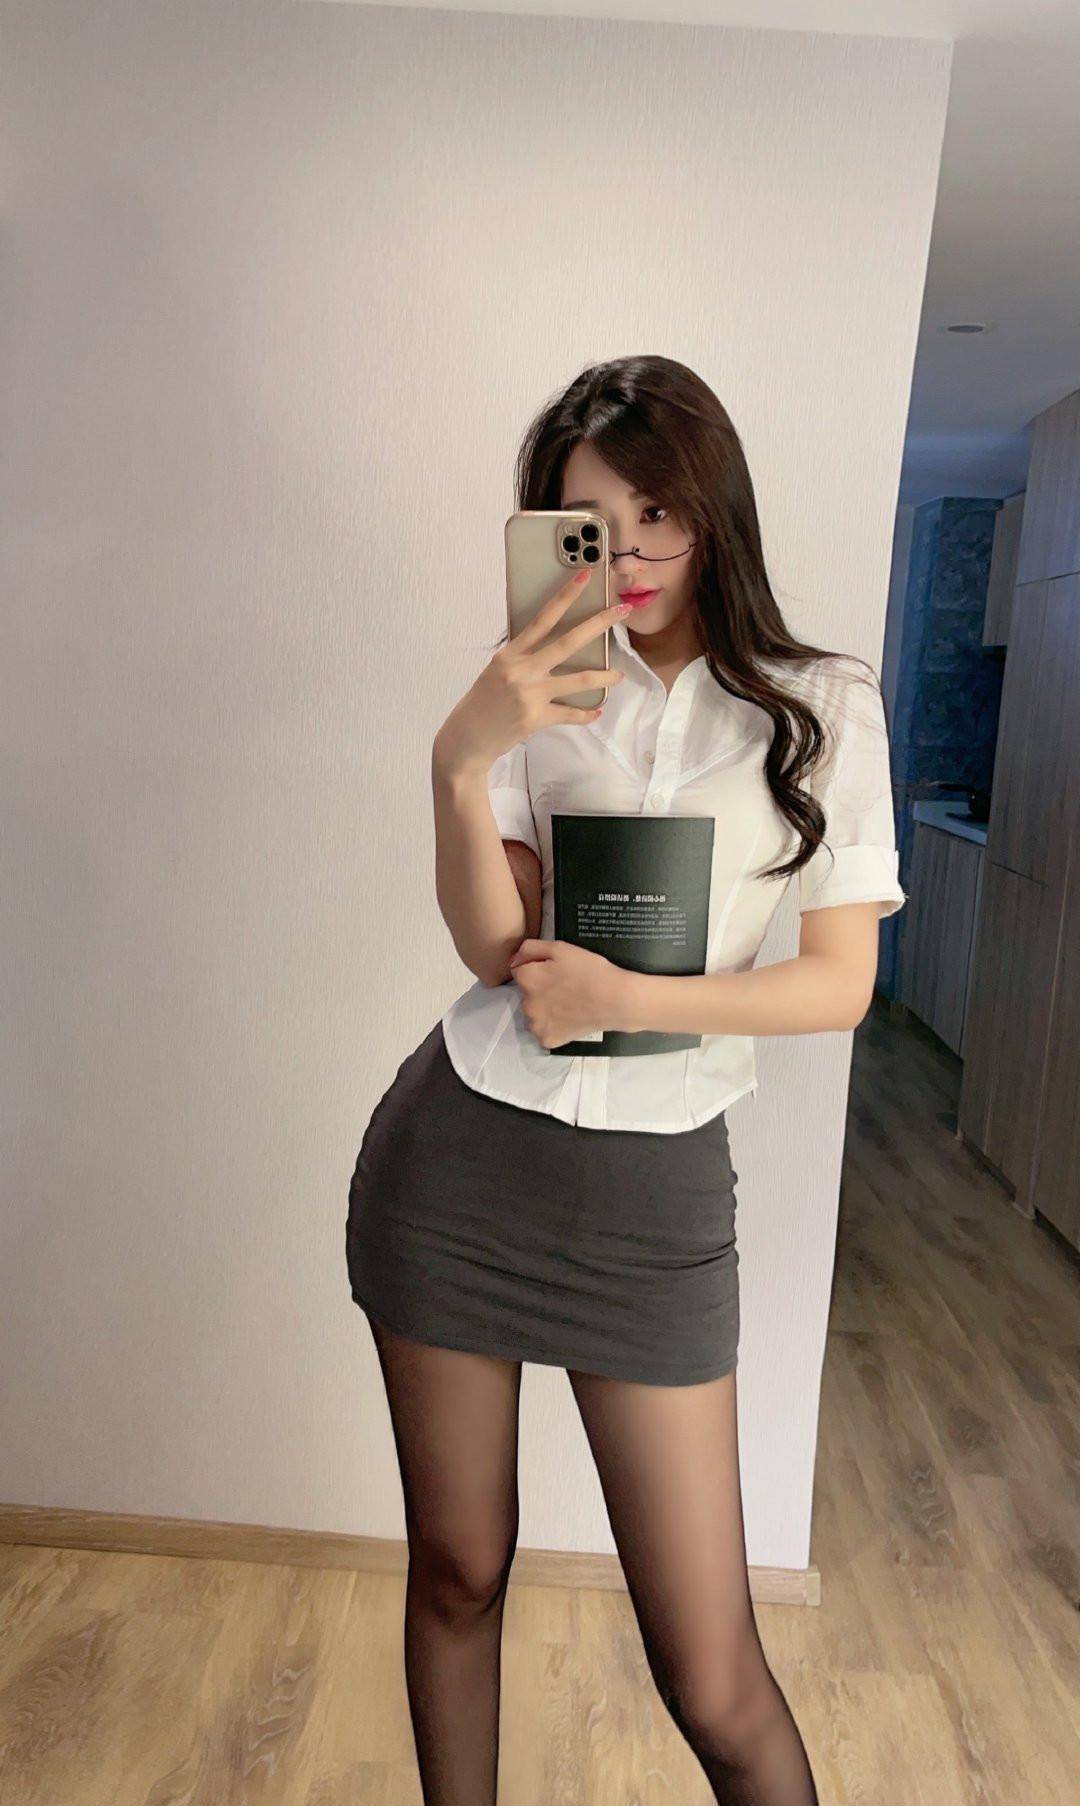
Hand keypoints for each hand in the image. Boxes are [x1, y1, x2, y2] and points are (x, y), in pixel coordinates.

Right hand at [433, 571, 628, 776]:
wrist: (467, 737)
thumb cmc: (482, 702)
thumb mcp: (497, 671)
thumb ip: (522, 657)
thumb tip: (551, 647)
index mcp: (510, 653)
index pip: (543, 617)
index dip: (565, 595)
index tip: (585, 575)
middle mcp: (521, 669)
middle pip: (568, 642)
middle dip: (599, 623)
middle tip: (623, 610)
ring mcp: (530, 694)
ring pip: (578, 680)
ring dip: (604, 676)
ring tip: (619, 675)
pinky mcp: (536, 718)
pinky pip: (570, 713)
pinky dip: (586, 714)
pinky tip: (596, 710)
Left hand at [508, 939, 632, 1048]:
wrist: (616, 1000)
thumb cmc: (590, 971)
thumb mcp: (560, 948)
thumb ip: (530, 949)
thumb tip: (513, 961)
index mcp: (527, 979)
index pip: (519, 971)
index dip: (538, 968)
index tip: (556, 972)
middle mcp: (526, 1004)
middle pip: (527, 993)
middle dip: (540, 989)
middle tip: (565, 987)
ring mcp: (537, 1025)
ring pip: (534, 1013)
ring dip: (545, 1008)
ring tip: (568, 1003)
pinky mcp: (548, 1039)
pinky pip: (544, 1031)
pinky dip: (553, 1026)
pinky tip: (568, 1018)